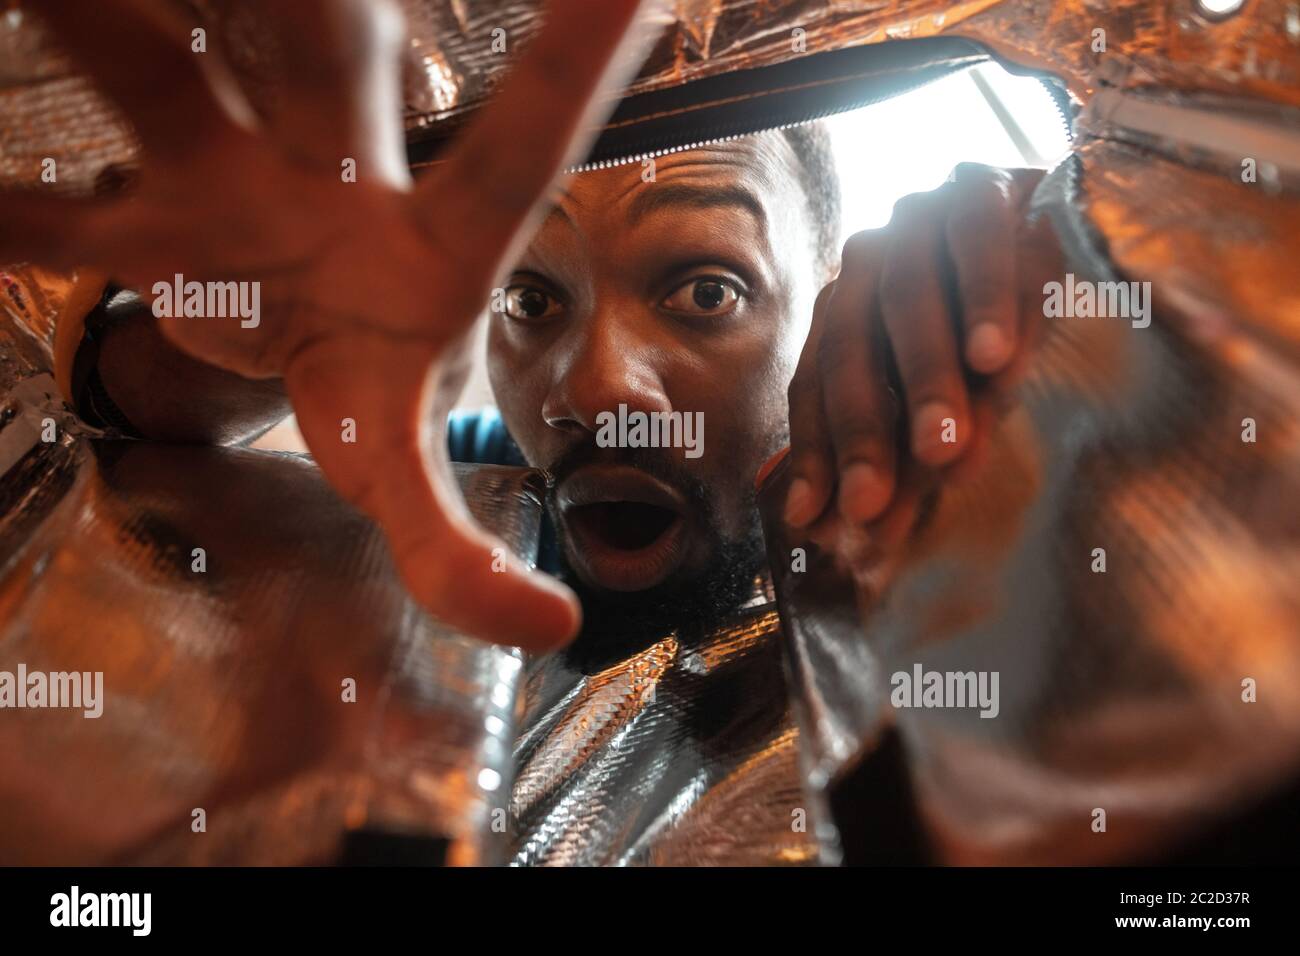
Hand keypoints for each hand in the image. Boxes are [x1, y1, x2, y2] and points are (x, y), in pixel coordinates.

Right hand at [1, 0, 651, 649]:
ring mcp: (226, 181)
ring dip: (109, 28)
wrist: (292, 337)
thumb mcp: (410, 459)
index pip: (521, 146)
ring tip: (59, 0)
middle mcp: (337, 175)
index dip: (571, 67)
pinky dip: (7, 216)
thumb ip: (460, 549)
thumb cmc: (373, 377)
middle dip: (296, 7)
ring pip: (164, 77)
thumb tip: (545, 629)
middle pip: (324, 56)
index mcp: (438, 233)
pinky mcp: (138, 219)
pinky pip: (53, 214)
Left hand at [783, 163, 1049, 535]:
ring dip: (926, 381)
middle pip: (852, 353)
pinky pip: (977, 244)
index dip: (816, 457)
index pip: (817, 387)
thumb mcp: (950, 396)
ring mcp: (916, 221)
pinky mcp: (978, 188)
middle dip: (863, 436)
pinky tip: (995, 360)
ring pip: (908, 302)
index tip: (820, 525)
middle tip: (874, 506)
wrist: (1059, 211)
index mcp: (845, 310)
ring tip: (944, 448)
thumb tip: (865, 541)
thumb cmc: (992, 324)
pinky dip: (985, 303)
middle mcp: (867, 263)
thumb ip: (909, 455)